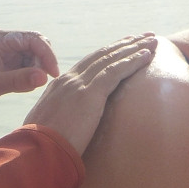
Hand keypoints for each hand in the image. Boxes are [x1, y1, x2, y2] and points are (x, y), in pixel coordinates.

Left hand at [0, 30, 59, 116]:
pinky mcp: (7, 66)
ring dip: (37, 70)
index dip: (46, 54)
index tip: (53, 74)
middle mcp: (5, 43)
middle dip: (43, 61)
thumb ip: (18, 80)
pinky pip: (27, 67)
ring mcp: (7, 54)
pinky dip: (30, 77)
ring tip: (25, 86)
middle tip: (42, 81)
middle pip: (36, 45)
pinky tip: (22, 87)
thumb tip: (44, 77)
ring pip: (33, 57)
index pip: (32, 39)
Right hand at [24, 33, 156, 153]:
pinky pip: (115, 71)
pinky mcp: (90, 94)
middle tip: (143, 36)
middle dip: (124, 44)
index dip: (108, 53)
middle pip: (102, 55)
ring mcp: (79, 84)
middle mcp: (69, 79)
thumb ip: (60, 120)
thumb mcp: (48, 127)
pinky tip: (147, 56)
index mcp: (59, 86)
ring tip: (152, 39)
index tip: (123, 47)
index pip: (88, 63)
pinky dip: (132, 61)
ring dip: (134, 48)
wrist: (36, 151)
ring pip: (111, 59)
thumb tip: (68, 128)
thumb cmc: (41, 147)